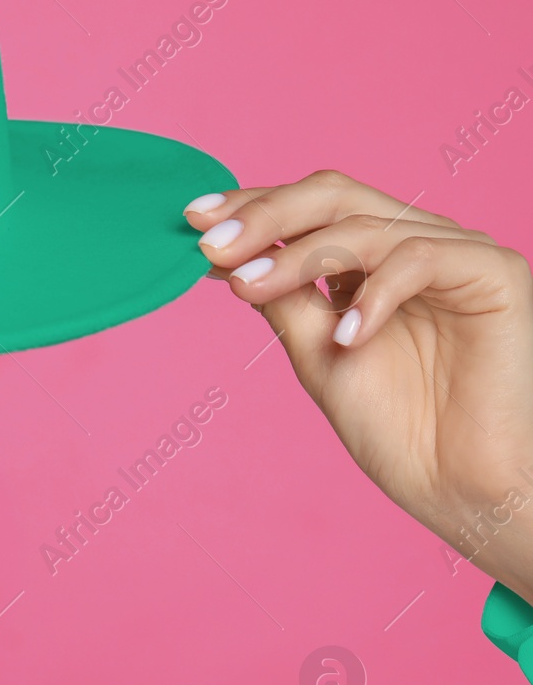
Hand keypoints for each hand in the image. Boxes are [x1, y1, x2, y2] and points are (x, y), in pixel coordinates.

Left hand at [184, 169, 532, 603]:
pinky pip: (421, 259)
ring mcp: (453, 256)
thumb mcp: (317, 355)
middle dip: (264, 215)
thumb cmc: (402, 430)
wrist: (464, 488)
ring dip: (298, 254)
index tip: (191, 221)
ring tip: (248, 287)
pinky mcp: (493, 274)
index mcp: (370, 262)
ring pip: (366, 224)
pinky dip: (373, 293)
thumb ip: (282, 301)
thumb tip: (227, 258)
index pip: (307, 211)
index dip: (251, 208)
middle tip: (210, 243)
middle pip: (333, 197)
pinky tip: (344, 334)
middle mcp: (412, 246)